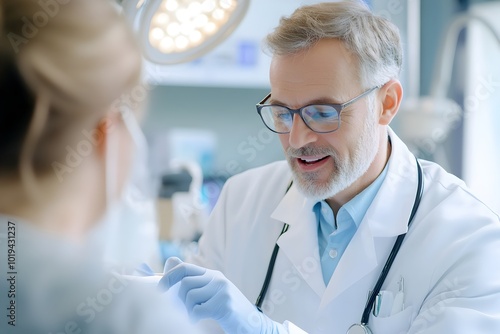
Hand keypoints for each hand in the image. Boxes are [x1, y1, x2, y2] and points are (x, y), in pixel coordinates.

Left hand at [159, 257, 284, 333]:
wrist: (253, 324)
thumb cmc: (228, 311)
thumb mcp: (211, 293)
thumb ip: (192, 279)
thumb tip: (170, 262)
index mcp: (213, 275)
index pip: (184, 268)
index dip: (169, 277)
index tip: (160, 289)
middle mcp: (217, 279)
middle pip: (185, 283)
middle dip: (180, 300)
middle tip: (187, 311)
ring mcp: (222, 290)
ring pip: (190, 296)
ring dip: (188, 310)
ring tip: (197, 315)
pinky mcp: (224, 304)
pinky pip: (197, 310)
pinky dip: (194, 317)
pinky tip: (201, 320)